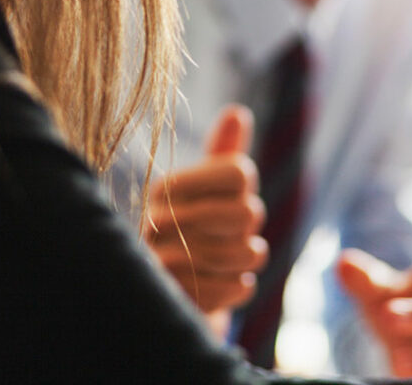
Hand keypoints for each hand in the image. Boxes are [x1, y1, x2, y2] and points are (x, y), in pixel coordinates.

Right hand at [144, 104, 267, 314]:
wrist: (163, 293)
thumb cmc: (193, 232)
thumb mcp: (208, 190)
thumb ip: (223, 153)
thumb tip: (236, 112)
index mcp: (170, 186)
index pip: (240, 172)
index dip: (245, 189)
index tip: (227, 199)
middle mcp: (161, 218)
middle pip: (249, 212)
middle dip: (250, 229)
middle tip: (232, 236)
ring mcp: (167, 261)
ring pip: (248, 253)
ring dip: (247, 260)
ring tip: (231, 260)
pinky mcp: (180, 299)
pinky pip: (239, 287)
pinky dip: (239, 287)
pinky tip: (223, 283)